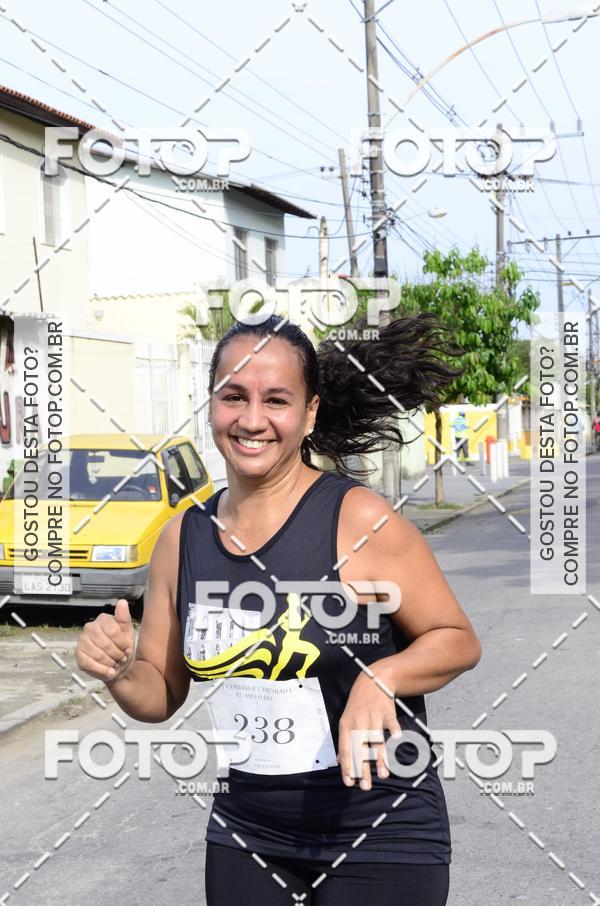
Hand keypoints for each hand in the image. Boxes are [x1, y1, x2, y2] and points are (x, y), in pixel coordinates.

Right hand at [75, 599, 135, 683]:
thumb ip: (124, 618)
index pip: (113, 631)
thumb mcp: (128, 632)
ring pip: (98, 655)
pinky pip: (89, 664)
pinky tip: (109, 671)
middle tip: (122, 659)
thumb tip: (122, 602)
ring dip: (110, 663)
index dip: (122, 643)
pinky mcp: (78, 654)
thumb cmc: (123, 647)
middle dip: (117, 655)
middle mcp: (90, 627)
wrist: (118, 665)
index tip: (127, 649)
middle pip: (106, 644)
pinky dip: (102, 670)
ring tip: (115, 664)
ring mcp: (82, 641)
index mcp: (103, 619)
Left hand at [337, 664, 401, 790]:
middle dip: (362, 768)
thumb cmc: (358, 705)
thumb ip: (344, 741)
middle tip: (365, 786)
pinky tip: (397, 740)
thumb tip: (340, 761)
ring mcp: (373, 716)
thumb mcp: (346, 720)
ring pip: (376, 739)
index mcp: (346, 725)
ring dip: (379, 757)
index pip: (345, 749)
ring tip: (383, 775)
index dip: (346, 766)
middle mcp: (358, 722)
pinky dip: (394, 730)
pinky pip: (391, 722)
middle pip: (359, 748)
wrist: (372, 681)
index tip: (349, 782)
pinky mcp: (387, 711)